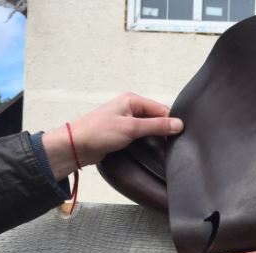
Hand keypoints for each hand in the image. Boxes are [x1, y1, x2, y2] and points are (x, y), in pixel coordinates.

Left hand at [42, 92, 182, 177]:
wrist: (76, 146)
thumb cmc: (98, 133)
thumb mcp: (131, 128)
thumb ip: (156, 126)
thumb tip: (179, 124)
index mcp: (132, 100)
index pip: (161, 109)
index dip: (170, 123)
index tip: (177, 137)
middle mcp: (130, 107)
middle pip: (157, 118)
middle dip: (163, 131)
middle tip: (170, 145)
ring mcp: (127, 120)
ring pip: (150, 128)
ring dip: (154, 137)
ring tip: (160, 148)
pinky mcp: (123, 132)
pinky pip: (141, 135)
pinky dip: (147, 142)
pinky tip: (150, 150)